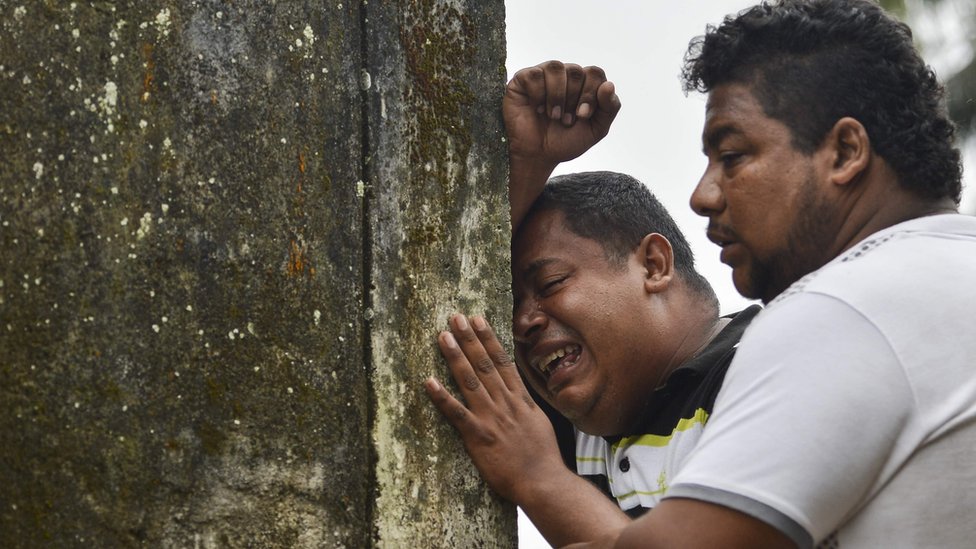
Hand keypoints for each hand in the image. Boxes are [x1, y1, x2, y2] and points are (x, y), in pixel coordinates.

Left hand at [425, 314, 566, 503]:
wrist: (543, 481)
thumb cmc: (542, 456)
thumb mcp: (538, 422)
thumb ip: (525, 404)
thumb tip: (517, 391)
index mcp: (519, 398)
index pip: (501, 361)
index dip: (488, 338)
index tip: (477, 319)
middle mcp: (504, 402)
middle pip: (483, 364)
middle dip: (468, 338)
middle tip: (455, 317)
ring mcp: (491, 418)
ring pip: (469, 381)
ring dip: (455, 357)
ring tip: (442, 337)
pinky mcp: (478, 436)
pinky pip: (456, 414)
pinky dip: (442, 397)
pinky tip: (429, 382)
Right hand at [504, 60, 620, 164]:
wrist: (537, 156)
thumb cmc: (565, 142)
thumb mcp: (596, 130)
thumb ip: (609, 108)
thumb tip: (609, 85)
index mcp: (583, 84)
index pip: (595, 73)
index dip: (591, 93)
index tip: (582, 116)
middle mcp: (564, 76)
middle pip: (576, 70)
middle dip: (573, 98)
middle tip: (566, 121)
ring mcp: (543, 75)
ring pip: (556, 67)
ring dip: (557, 96)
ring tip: (553, 116)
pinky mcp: (522, 79)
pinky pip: (534, 75)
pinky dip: (538, 94)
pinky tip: (536, 108)